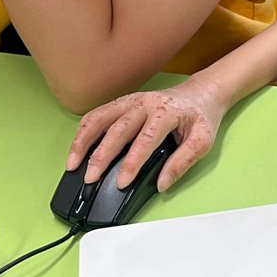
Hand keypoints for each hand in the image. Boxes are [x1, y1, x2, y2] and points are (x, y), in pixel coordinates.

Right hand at [66, 76, 226, 190]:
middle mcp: (144, 102)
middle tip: (91, 178)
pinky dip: (84, 131)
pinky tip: (78, 147)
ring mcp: (130, 100)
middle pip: (116, 130)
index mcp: (165, 111)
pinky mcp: (122, 102)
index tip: (121, 182)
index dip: (131, 163)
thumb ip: (182, 163)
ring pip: (99, 119)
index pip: (144, 140)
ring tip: (73, 164)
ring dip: (83, 141)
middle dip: (101, 156)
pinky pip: (98, 114)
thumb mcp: (202, 141)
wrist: (201, 93)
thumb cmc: (201, 116)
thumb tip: (162, 183)